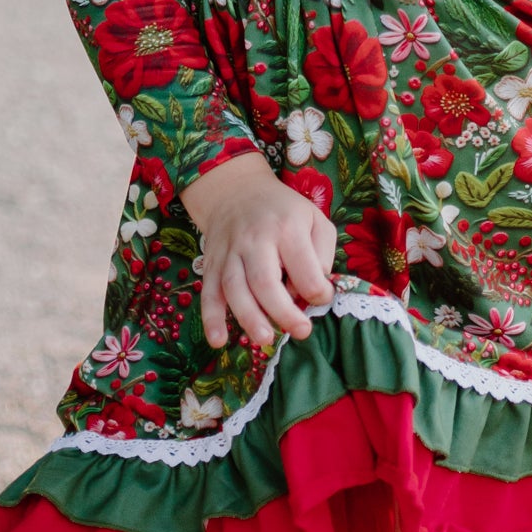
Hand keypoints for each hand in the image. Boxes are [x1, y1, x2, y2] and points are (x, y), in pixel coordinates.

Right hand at [181, 152, 336, 352]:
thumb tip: (316, 290)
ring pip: (235, 289)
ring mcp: (230, 253)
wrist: (237, 191)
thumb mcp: (314, 219)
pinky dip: (211, 319)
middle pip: (265, 281)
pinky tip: (218, 340)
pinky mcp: (211, 264)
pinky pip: (208, 293)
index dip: (316, 291)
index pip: (303, 267)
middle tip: (301, 331)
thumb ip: (323, 253)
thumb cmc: (284, 211)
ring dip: (249, 318)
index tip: (322, 298)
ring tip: (265, 339)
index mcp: (287, 228)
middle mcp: (255, 240)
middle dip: (283, 312)